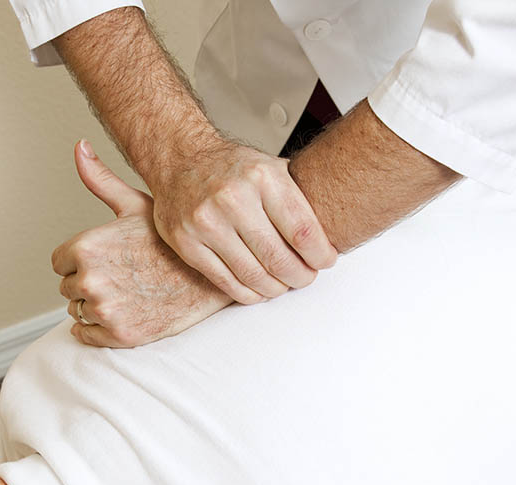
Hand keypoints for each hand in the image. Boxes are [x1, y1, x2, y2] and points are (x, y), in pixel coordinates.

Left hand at [52, 143, 232, 346]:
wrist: (211, 279)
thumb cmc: (175, 241)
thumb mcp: (137, 205)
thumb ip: (101, 180)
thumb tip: (79, 147)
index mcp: (87, 247)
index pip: (60, 262)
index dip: (83, 260)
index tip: (110, 259)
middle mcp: (91, 280)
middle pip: (69, 287)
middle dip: (90, 282)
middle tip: (123, 277)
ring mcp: (105, 310)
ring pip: (78, 311)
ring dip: (95, 305)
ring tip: (128, 293)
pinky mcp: (119, 335)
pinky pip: (86, 335)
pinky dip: (98, 329)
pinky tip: (125, 312)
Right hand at [149, 138, 337, 304]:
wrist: (180, 160)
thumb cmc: (231, 168)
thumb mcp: (271, 168)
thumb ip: (299, 198)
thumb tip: (334, 233)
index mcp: (261, 176)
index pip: (302, 231)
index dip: (320, 255)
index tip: (325, 261)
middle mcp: (232, 198)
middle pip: (280, 259)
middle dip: (300, 276)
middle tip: (306, 277)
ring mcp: (206, 223)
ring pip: (254, 276)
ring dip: (276, 288)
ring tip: (284, 284)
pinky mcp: (188, 243)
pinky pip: (227, 282)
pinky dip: (249, 293)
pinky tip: (260, 289)